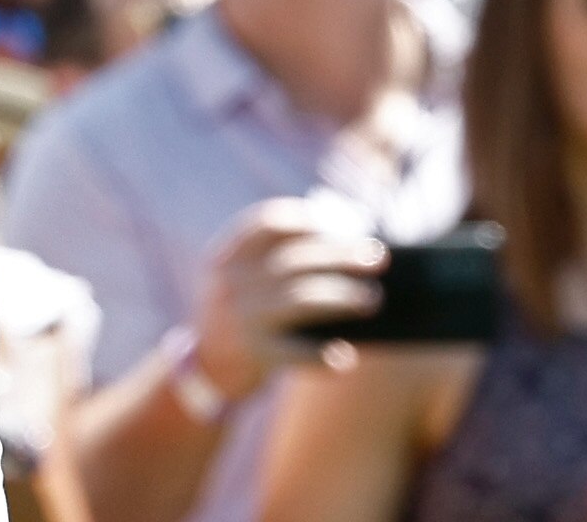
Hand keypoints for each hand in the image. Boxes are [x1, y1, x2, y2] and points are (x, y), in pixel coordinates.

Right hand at [188, 200, 386, 399]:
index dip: (308, 219)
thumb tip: (346, 243)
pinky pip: (299, 351)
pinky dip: (325, 353)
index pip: (267, 223)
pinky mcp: (255, 354)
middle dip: (341, 255)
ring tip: (372, 299)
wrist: (208, 368)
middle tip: (378, 257)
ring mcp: (241, 319)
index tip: (343, 222)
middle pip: (294, 259)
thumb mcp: (243, 279)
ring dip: (343, 296)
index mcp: (227, 257)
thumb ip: (275, 259)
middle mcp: (231, 284)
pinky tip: (347, 356)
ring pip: (301, 299)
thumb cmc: (244, 314)